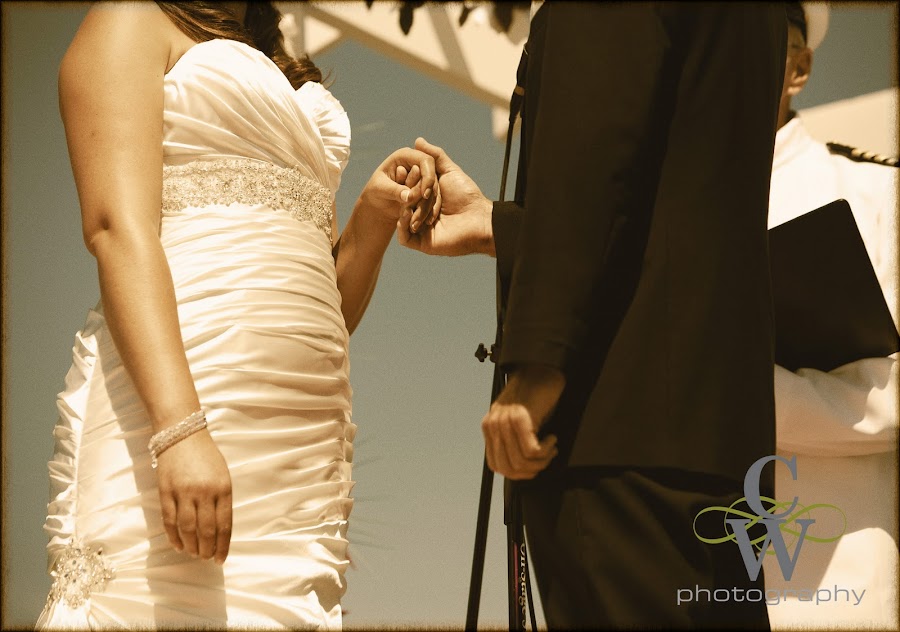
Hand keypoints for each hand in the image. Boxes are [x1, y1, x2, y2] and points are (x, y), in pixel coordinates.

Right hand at [156, 429, 232, 563]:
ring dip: (191, 546)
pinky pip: (169, 520)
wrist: (182, 436)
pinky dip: (174, 536)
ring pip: (187, 529)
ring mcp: (184, 492)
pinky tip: (178, 545)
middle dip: (207, 549)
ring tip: (193, 554)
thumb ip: (221, 500)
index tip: (220, 558)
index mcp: (223, 488)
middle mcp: (204, 492)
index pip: (224, 524)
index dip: (222, 545)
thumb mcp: (223, 476)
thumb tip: (219, 530)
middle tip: (206, 558)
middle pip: (206, 530)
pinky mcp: (166, 492)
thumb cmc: (206, 457)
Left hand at [360, 147, 438, 226]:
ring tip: (415, 219)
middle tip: (418, 210)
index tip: (424, 195)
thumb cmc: (375, 192)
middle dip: (428, 193)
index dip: (428, 176)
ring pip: (435, 188)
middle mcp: (417, 163)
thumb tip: (409, 196)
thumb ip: (394, 190)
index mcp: (405, 155)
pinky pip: (434, 198)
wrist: (378, 203)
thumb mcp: (380, 189)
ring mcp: (423, 176)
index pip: (425, 160)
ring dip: (427, 204)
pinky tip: (422, 220)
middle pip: (433, 175)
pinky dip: (429, 209)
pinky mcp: (426, 188)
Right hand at [397, 137, 494, 255]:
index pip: (409, 189)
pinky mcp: (422, 243)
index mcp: (426, 198)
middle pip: (404, 203)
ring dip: (406, 209)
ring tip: (412, 201)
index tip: (408, 171)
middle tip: (413, 188)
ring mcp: (421, 230)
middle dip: (407, 195)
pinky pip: (403, 238)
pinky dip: (402, 227)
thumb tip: (417, 140)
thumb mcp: (449, 171)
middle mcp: (422, 213)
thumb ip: (435, 156)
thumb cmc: (467, 196)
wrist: (479, 219)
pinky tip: (407, 215)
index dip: (408, 180)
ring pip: (402, 219)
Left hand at [482, 365, 564, 479]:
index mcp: (490, 428)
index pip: (497, 466)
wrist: (541, 369)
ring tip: (551, 447)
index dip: (518, 474)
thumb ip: (512, 440)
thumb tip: (522, 469)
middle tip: (546, 458)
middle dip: (532, 471)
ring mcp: (504, 422)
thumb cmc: (534, 395)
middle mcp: (493, 425)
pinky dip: (546, 450)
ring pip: (521, 462)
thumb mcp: (517, 421)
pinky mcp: (520, 418)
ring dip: (542, 461)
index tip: (535, 466)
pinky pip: (532, 450)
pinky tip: (552, 438)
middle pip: (509, 469)